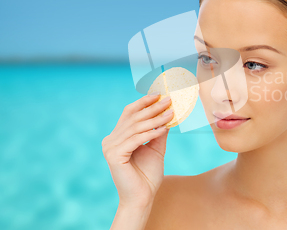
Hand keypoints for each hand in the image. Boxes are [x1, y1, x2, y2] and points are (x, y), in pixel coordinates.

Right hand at [102, 93, 172, 207]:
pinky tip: (164, 128)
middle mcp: (110, 140)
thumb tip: (167, 113)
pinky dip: (151, 133)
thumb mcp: (155, 148)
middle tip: (169, 100)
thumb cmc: (147, 175)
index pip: (129, 113)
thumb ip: (158, 132)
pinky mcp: (114, 156)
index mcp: (117, 137)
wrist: (142, 197)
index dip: (143, 102)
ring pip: (136, 127)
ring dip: (155, 119)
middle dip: (153, 108)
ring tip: (170, 113)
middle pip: (133, 118)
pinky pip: (136, 140)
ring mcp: (110, 148)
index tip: (159, 95)